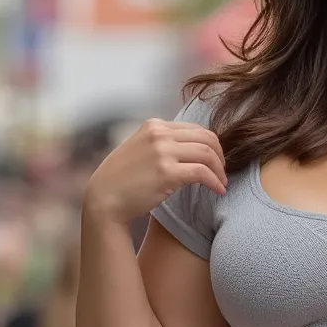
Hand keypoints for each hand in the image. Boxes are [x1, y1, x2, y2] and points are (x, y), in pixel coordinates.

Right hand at [84, 119, 226, 224]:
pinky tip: (219, 191)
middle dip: (220, 156)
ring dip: (220, 170)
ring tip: (222, 184)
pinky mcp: (166, 172)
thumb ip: (162, 145)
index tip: (215, 162)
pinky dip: (215, 182)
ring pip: (207, 153)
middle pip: (206, 138)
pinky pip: (202, 173)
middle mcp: (159, 134)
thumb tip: (190, 150)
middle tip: (223, 173)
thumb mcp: (140, 150)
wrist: (104, 200)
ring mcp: (162, 151)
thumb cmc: (122, 181)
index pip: (195, 129)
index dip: (212, 146)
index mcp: (154, 125)